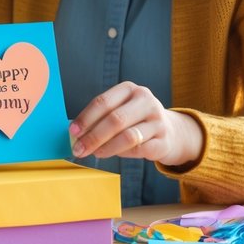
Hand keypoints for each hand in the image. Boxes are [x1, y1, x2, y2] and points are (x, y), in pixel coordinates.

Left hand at [69, 82, 203, 167]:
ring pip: (127, 136)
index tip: (73, 132)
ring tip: (95, 153)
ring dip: (106, 148)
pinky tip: (115, 154)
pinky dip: (123, 154)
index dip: (85, 118)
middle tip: (79, 149)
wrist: (170, 131)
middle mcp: (146, 101)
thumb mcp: (120, 110)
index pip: (103, 102)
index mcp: (130, 89)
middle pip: (114, 120)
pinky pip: (139, 150)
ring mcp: (158, 120)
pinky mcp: (164, 141)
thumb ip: (99, 119)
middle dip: (93, 137)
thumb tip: (75, 135)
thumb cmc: (135, 120)